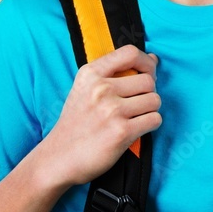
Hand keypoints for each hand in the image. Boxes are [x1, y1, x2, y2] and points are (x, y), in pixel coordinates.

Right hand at [41, 44, 161, 186]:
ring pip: (155, 100)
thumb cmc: (76, 124)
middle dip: (148, 93)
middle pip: (149, 80)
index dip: (146, 61)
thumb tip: (153, 59)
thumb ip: (114, 73)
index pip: (130, 53)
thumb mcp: (85, 89)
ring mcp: (111, 110)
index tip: (148, 71)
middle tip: (135, 105)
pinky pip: (155, 119)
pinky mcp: (121, 131)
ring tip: (132, 118)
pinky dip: (150, 125)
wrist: (57, 159)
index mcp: (90, 74)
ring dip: (149, 110)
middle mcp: (101, 89)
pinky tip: (134, 129)